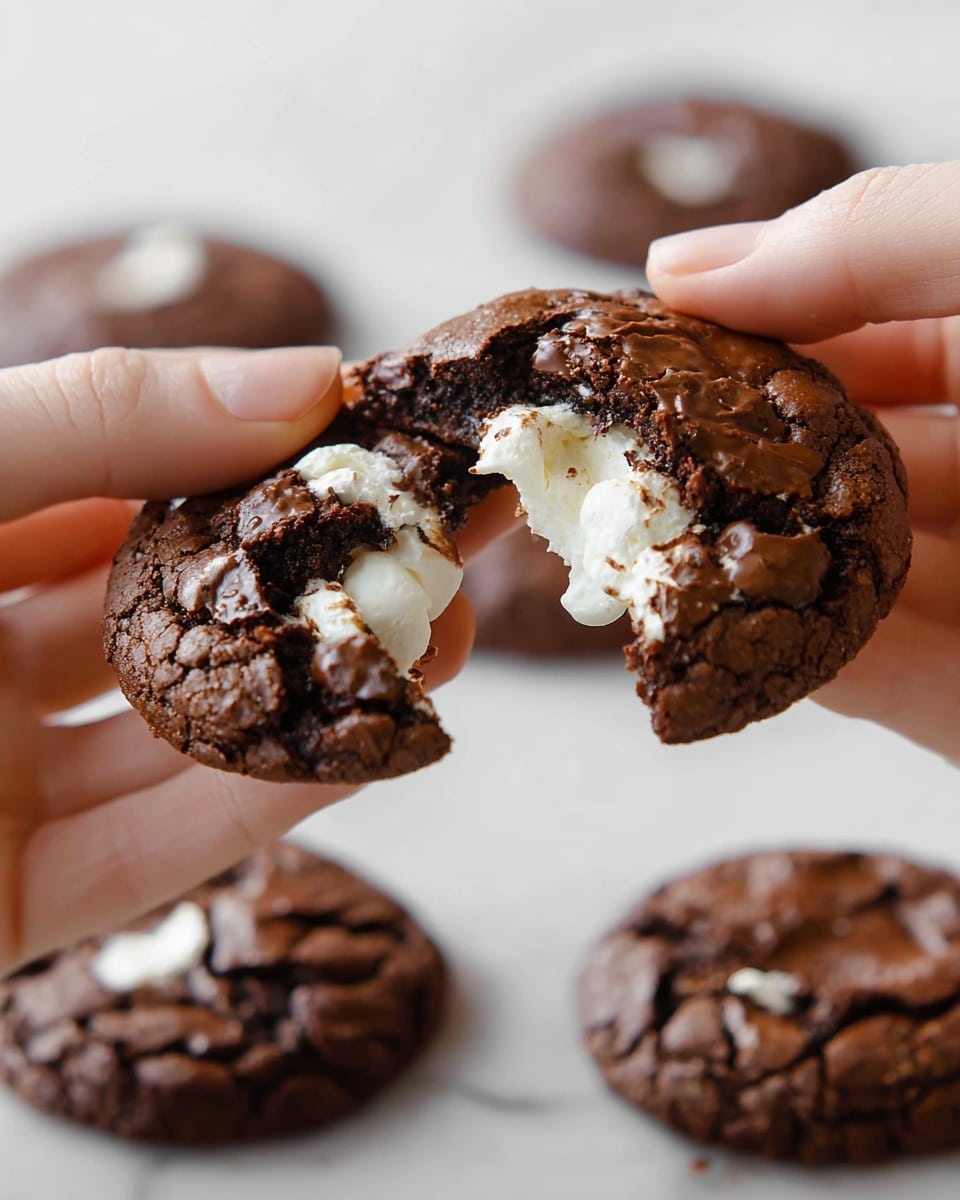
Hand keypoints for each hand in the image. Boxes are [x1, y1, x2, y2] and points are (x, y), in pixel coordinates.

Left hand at [0, 345, 514, 974]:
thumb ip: (105, 416)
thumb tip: (305, 378)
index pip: (144, 483)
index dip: (273, 451)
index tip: (396, 426)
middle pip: (192, 612)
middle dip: (326, 574)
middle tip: (457, 533)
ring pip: (191, 737)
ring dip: (326, 692)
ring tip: (454, 639)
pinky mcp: (8, 908)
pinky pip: (159, 851)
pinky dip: (273, 802)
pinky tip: (381, 747)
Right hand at [647, 163, 959, 763]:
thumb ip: (878, 240)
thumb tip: (678, 265)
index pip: (851, 326)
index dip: (738, 327)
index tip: (625, 339)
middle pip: (828, 460)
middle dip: (717, 460)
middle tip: (598, 457)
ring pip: (836, 582)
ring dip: (734, 578)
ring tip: (625, 557)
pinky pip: (883, 687)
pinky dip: (797, 673)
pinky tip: (707, 655)